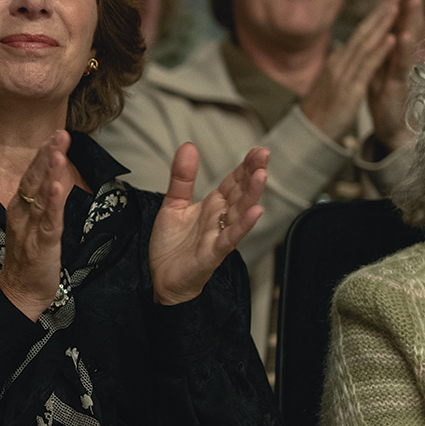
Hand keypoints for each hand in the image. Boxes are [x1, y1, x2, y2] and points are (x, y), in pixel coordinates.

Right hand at [0, 130, 75, 318]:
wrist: (18, 293)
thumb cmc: (27, 260)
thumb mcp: (31, 225)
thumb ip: (40, 203)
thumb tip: (52, 181)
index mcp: (20, 208)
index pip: (31, 175)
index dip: (42, 155)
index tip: (54, 135)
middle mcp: (22, 214)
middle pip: (34, 179)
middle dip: (47, 155)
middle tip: (59, 133)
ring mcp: (30, 228)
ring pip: (41, 196)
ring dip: (50, 172)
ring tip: (58, 152)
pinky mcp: (41, 244)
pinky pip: (48, 221)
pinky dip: (54, 203)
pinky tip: (59, 187)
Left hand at [147, 143, 266, 304]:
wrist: (161, 278)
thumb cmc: (172, 246)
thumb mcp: (173, 204)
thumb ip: (182, 177)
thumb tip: (189, 147)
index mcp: (213, 206)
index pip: (234, 182)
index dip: (245, 166)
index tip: (258, 150)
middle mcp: (220, 219)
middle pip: (241, 193)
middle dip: (253, 174)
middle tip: (263, 155)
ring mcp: (219, 235)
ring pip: (240, 213)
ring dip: (252, 194)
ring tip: (261, 176)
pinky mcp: (213, 253)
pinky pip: (230, 238)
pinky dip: (243, 225)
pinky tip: (255, 212)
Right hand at [300, 0, 399, 141]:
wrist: (308, 135)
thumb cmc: (320, 113)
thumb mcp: (328, 85)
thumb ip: (337, 67)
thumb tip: (341, 51)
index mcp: (336, 64)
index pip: (357, 36)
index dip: (373, 18)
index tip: (388, 2)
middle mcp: (339, 65)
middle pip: (361, 34)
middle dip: (379, 13)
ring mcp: (343, 77)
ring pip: (365, 45)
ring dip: (381, 24)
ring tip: (396, 6)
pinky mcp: (350, 91)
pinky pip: (366, 68)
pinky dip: (379, 52)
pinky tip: (390, 38)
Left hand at [367, 0, 424, 149]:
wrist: (391, 130)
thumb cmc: (388, 98)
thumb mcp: (383, 67)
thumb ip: (387, 47)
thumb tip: (387, 24)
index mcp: (396, 51)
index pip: (402, 20)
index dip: (405, 0)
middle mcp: (402, 58)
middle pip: (409, 23)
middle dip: (412, 0)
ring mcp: (402, 71)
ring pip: (407, 40)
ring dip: (410, 19)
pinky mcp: (397, 86)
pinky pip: (399, 66)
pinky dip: (401, 50)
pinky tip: (402, 35)